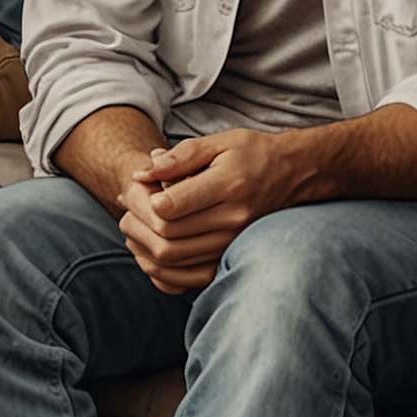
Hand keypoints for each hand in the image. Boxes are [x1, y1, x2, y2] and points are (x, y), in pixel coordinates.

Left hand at [116, 130, 296, 293]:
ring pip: (176, 257)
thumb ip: (179, 157)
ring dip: (146, 246)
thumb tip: (142, 172)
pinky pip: (191, 274)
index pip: (173, 206)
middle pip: (170, 234)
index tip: (140, 189)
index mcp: (228, 185)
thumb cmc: (251, 153)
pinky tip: (151, 251)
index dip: (148, 201)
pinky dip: (164, 268)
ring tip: (132, 228)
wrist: (292, 174)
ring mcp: (235, 240)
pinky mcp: (232, 254)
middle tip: (124, 210)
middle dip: (139, 224)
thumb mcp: (217, 143)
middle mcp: (234, 217)